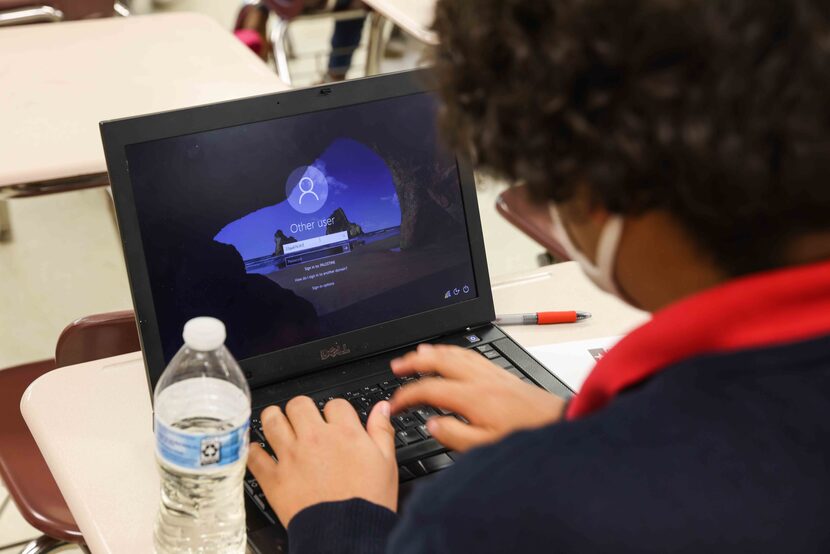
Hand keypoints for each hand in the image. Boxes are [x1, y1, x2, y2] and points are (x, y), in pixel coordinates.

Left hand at [247, 397, 397, 526]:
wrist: (347, 534)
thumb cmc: (368, 501)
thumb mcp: (386, 462)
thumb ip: (381, 431)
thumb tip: (381, 408)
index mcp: (344, 433)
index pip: (335, 404)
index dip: (335, 410)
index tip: (334, 420)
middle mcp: (315, 439)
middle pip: (299, 405)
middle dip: (301, 409)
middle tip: (303, 418)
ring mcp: (291, 457)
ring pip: (272, 421)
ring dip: (274, 418)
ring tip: (277, 421)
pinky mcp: (274, 478)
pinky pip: (255, 456)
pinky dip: (254, 451)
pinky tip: (258, 450)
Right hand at [390, 344, 565, 451]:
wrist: (557, 422)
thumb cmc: (524, 435)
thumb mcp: (486, 445)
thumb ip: (455, 434)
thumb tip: (432, 424)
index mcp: (472, 396)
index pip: (429, 389)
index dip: (406, 395)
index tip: (394, 404)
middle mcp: (480, 379)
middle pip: (439, 361)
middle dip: (414, 362)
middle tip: (396, 366)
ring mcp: (491, 373)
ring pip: (455, 353)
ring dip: (432, 352)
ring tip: (416, 354)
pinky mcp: (501, 374)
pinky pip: (471, 354)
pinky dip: (454, 351)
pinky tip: (451, 354)